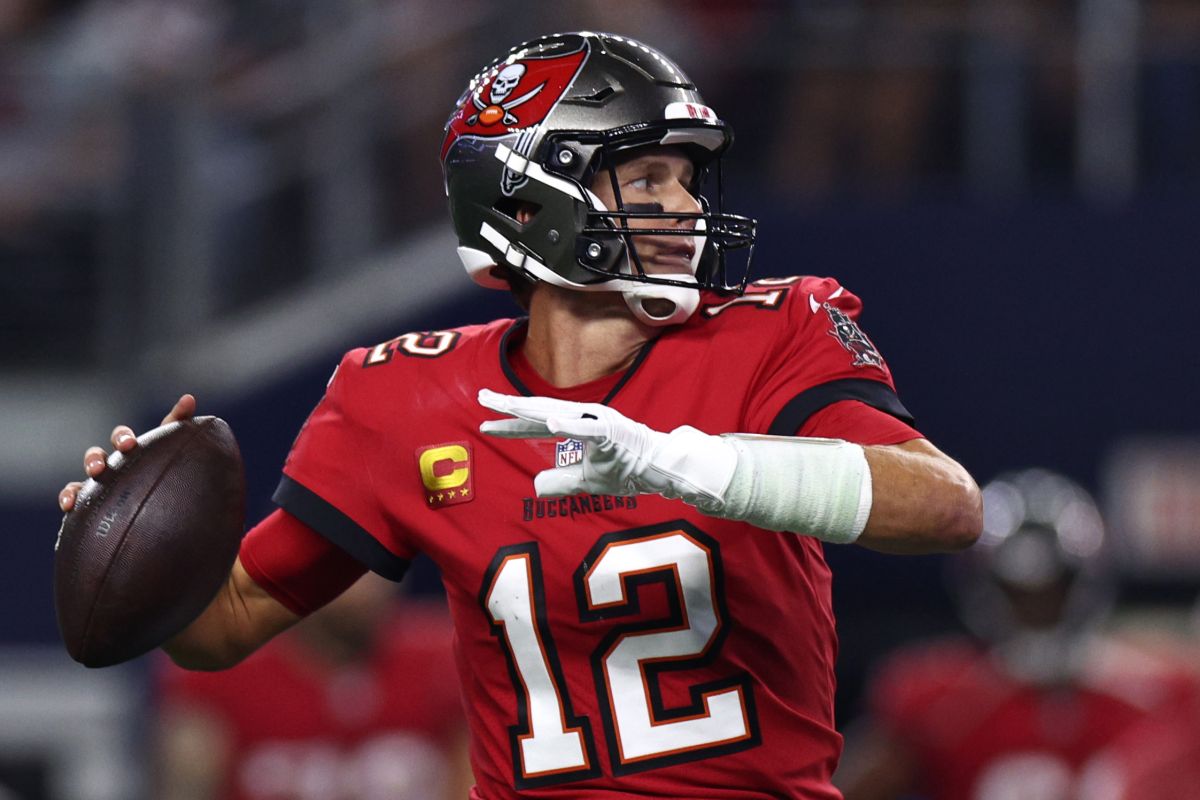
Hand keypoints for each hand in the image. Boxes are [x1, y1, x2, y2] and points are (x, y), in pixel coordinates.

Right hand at [57, 394, 196, 511]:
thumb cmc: (169, 476)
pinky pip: (73, 494)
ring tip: (94, 475)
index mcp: (132, 453)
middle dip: (97, 458)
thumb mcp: (177, 450)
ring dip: (87, 470)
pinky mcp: (88, 501)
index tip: (129, 446)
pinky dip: (68, 496)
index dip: (123, 438)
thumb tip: (189, 397)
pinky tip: (69, 505)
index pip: (123, 438)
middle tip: (101, 469)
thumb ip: (181, 424)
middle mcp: (112, 464)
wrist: (162, 508)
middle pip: (99, 454)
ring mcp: (98, 481)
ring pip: (85, 472)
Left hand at [477, 389, 736, 506]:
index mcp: (576, 427)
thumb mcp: (586, 482)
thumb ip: (561, 482)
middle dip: (510, 406)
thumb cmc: (625, 469)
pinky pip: (587, 429)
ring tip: (506, 406)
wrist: (659, 468)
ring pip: (558, 412)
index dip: (510, 425)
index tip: (485, 424)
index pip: (536, 425)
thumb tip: (535, 485)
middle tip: (482, 398)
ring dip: (532, 410)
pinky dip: (568, 424)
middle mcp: (583, 418)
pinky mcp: (612, 431)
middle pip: (540, 411)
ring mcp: (597, 422)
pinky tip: (549, 421)